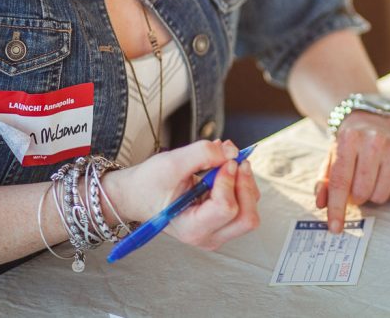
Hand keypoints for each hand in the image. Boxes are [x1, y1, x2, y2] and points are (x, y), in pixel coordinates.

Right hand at [104, 139, 259, 250]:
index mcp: (192, 229)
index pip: (226, 209)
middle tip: (234, 161)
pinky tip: (225, 171)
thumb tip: (233, 152)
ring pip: (250, 211)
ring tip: (226, 164)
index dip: (229, 181)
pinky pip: (246, 205)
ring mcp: (218, 232)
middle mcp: (208, 236)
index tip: (223, 162)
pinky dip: (241, 184)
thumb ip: (202, 154)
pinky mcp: (224, 223)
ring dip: (244, 183)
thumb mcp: (171, 163)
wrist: (139, 195)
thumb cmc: (149, 184)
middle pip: (247, 217)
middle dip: (245, 185)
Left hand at [315, 112, 389, 232]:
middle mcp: (375, 140)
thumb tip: (322, 204)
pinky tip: (386, 177)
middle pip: (363, 192)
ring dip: (373, 196)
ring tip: (370, 180)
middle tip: (356, 187)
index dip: (337, 208)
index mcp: (349, 139)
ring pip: (381, 196)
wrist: (374, 124)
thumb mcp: (330, 160)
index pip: (341, 181)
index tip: (335, 228)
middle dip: (356, 198)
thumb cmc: (349, 147)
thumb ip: (323, 183)